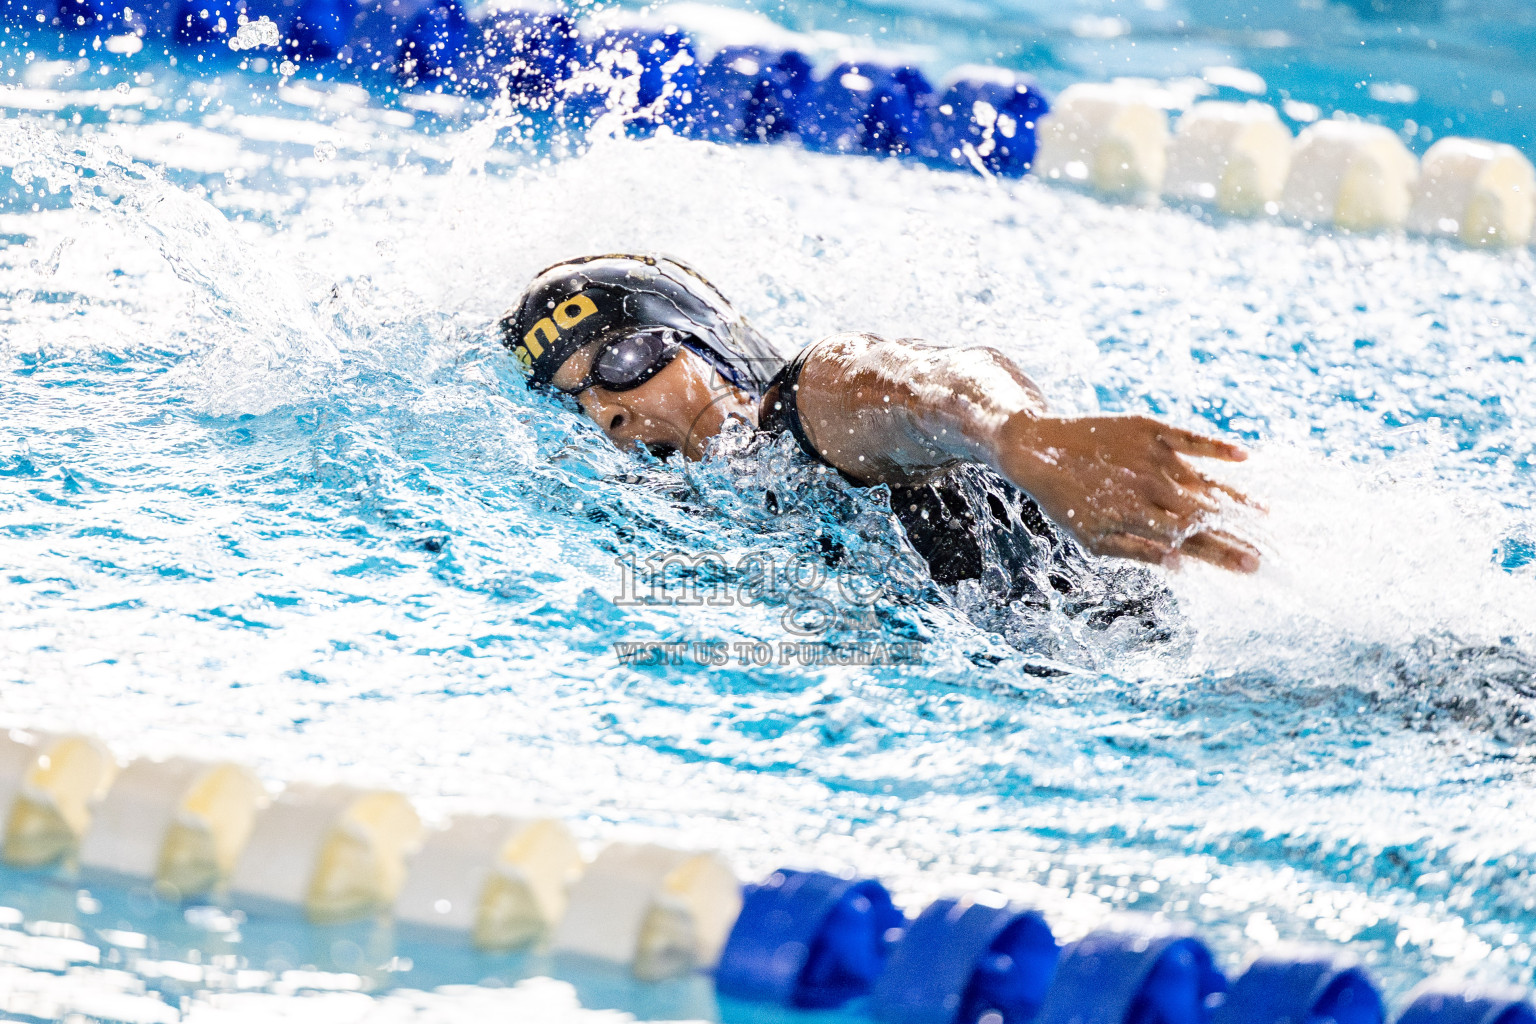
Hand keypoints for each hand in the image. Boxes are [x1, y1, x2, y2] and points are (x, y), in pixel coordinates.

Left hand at [990, 412, 1261, 572]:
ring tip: (1266, 514)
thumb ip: (1135, 552)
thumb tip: (1180, 566)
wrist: (1037, 448)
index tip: (1254, 568)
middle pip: (1206, 515)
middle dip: (1240, 535)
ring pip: (1205, 481)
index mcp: (1137, 519)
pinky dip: (1217, 446)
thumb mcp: (1091, 538)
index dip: (1224, 555)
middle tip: (1271, 551)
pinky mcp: (1150, 429)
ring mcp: (1152, 457)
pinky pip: (1192, 437)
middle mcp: (1150, 488)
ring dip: (1237, 499)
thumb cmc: (1066, 500)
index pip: (1191, 542)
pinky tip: (1245, 457)